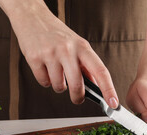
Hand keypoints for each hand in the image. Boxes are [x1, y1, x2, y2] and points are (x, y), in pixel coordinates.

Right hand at [0, 0, 118, 107]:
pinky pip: (43, 82)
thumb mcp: (77, 45)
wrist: (33, 18)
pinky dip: (45, 80)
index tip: (113, 103)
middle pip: (77, 85)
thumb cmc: (56, 34)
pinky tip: (45, 68)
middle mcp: (68, 50)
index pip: (100, 71)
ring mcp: (51, 54)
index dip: (108, 89)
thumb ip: (86, 65)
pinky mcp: (35, 58)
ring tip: (55, 71)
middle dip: (77, 97)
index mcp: (82, 47)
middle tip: (77, 97)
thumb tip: (96, 86)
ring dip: (58, 85)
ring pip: (58, 86)